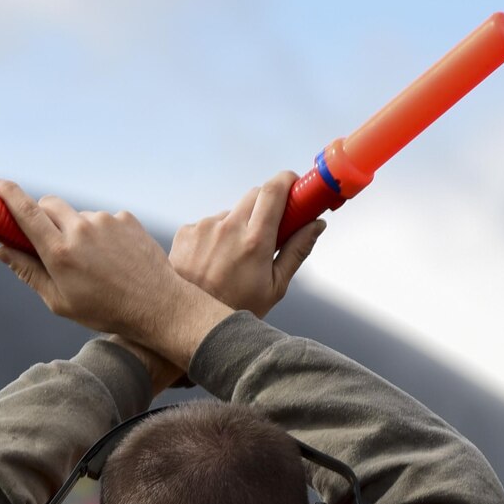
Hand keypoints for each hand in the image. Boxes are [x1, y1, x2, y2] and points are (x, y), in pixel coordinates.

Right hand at [0, 181, 229, 375]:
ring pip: (77, 215)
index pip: (26, 212)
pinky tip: (111, 258)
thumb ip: (28, 272)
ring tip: (92, 262)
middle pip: (49, 205)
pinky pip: (102, 220)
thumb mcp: (59, 301)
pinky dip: (99, 233)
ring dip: (74, 230)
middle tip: (45, 238)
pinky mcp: (125, 218)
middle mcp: (81, 229)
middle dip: (41, 215)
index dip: (8, 194)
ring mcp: (105, 220)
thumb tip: (2, 250)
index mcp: (59, 252)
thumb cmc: (104, 310)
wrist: (156, 305)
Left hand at [166, 171, 325, 319]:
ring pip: (231, 213)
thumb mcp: (275, 287)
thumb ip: (297, 251)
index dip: (287, 180)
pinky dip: (215, 237)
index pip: (274, 190)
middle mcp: (228, 228)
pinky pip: (208, 225)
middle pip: (255, 194)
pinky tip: (211, 262)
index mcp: (255, 241)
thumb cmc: (235, 309)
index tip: (295, 185)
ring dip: (238, 226)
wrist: (188, 323)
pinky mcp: (186, 232)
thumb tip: (317, 224)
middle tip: (270, 228)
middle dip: (267, 205)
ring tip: (232, 260)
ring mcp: (204, 228)